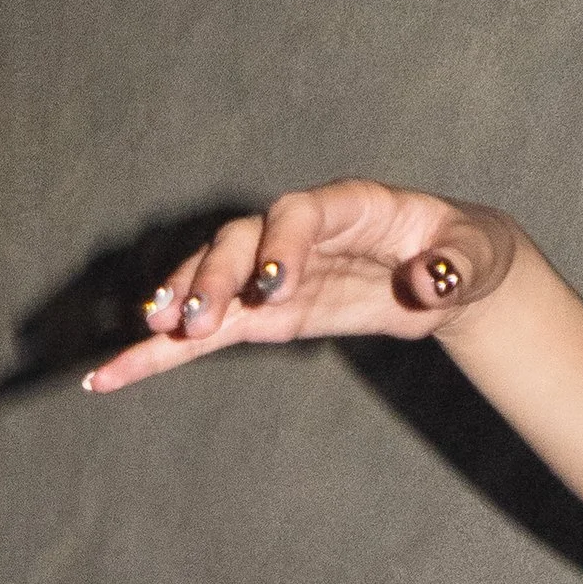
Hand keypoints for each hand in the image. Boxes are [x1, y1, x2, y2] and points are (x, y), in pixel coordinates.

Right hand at [80, 182, 520, 395]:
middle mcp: (295, 235)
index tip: (272, 286)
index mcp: (348, 207)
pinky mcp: (256, 316)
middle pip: (237, 242)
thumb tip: (425, 282)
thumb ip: (452, 267)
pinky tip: (109, 376)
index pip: (299, 213)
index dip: (279, 243)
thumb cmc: (459, 254)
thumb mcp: (473, 259)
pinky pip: (198, 335)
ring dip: (177, 305)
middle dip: (211, 278)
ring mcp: (267, 275)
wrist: (444, 271)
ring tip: (152, 332)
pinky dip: (154, 354)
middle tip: (196, 321)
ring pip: (207, 281)